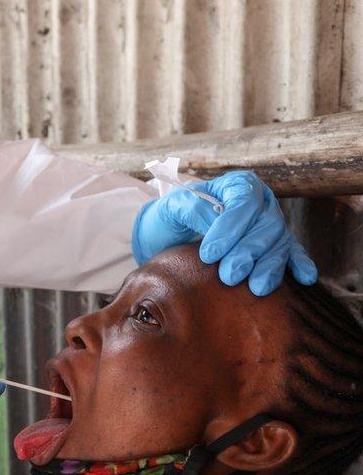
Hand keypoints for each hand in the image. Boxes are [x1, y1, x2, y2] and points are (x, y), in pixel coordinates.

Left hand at [132, 171, 316, 295]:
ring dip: (270, 266)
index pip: (244, 202)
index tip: (209, 254)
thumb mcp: (172, 207)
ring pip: (280, 242)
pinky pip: (292, 252)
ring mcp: (270, 224)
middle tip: (229, 276)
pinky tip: (305, 277)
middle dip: (249, 252)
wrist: (169, 236)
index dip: (231, 228)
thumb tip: (216, 219)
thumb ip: (193, 208)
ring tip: (256, 288)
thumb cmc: (171, 217)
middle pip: (267, 225)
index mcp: (238, 186)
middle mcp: (260, 202)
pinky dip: (299, 264)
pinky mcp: (273, 246)